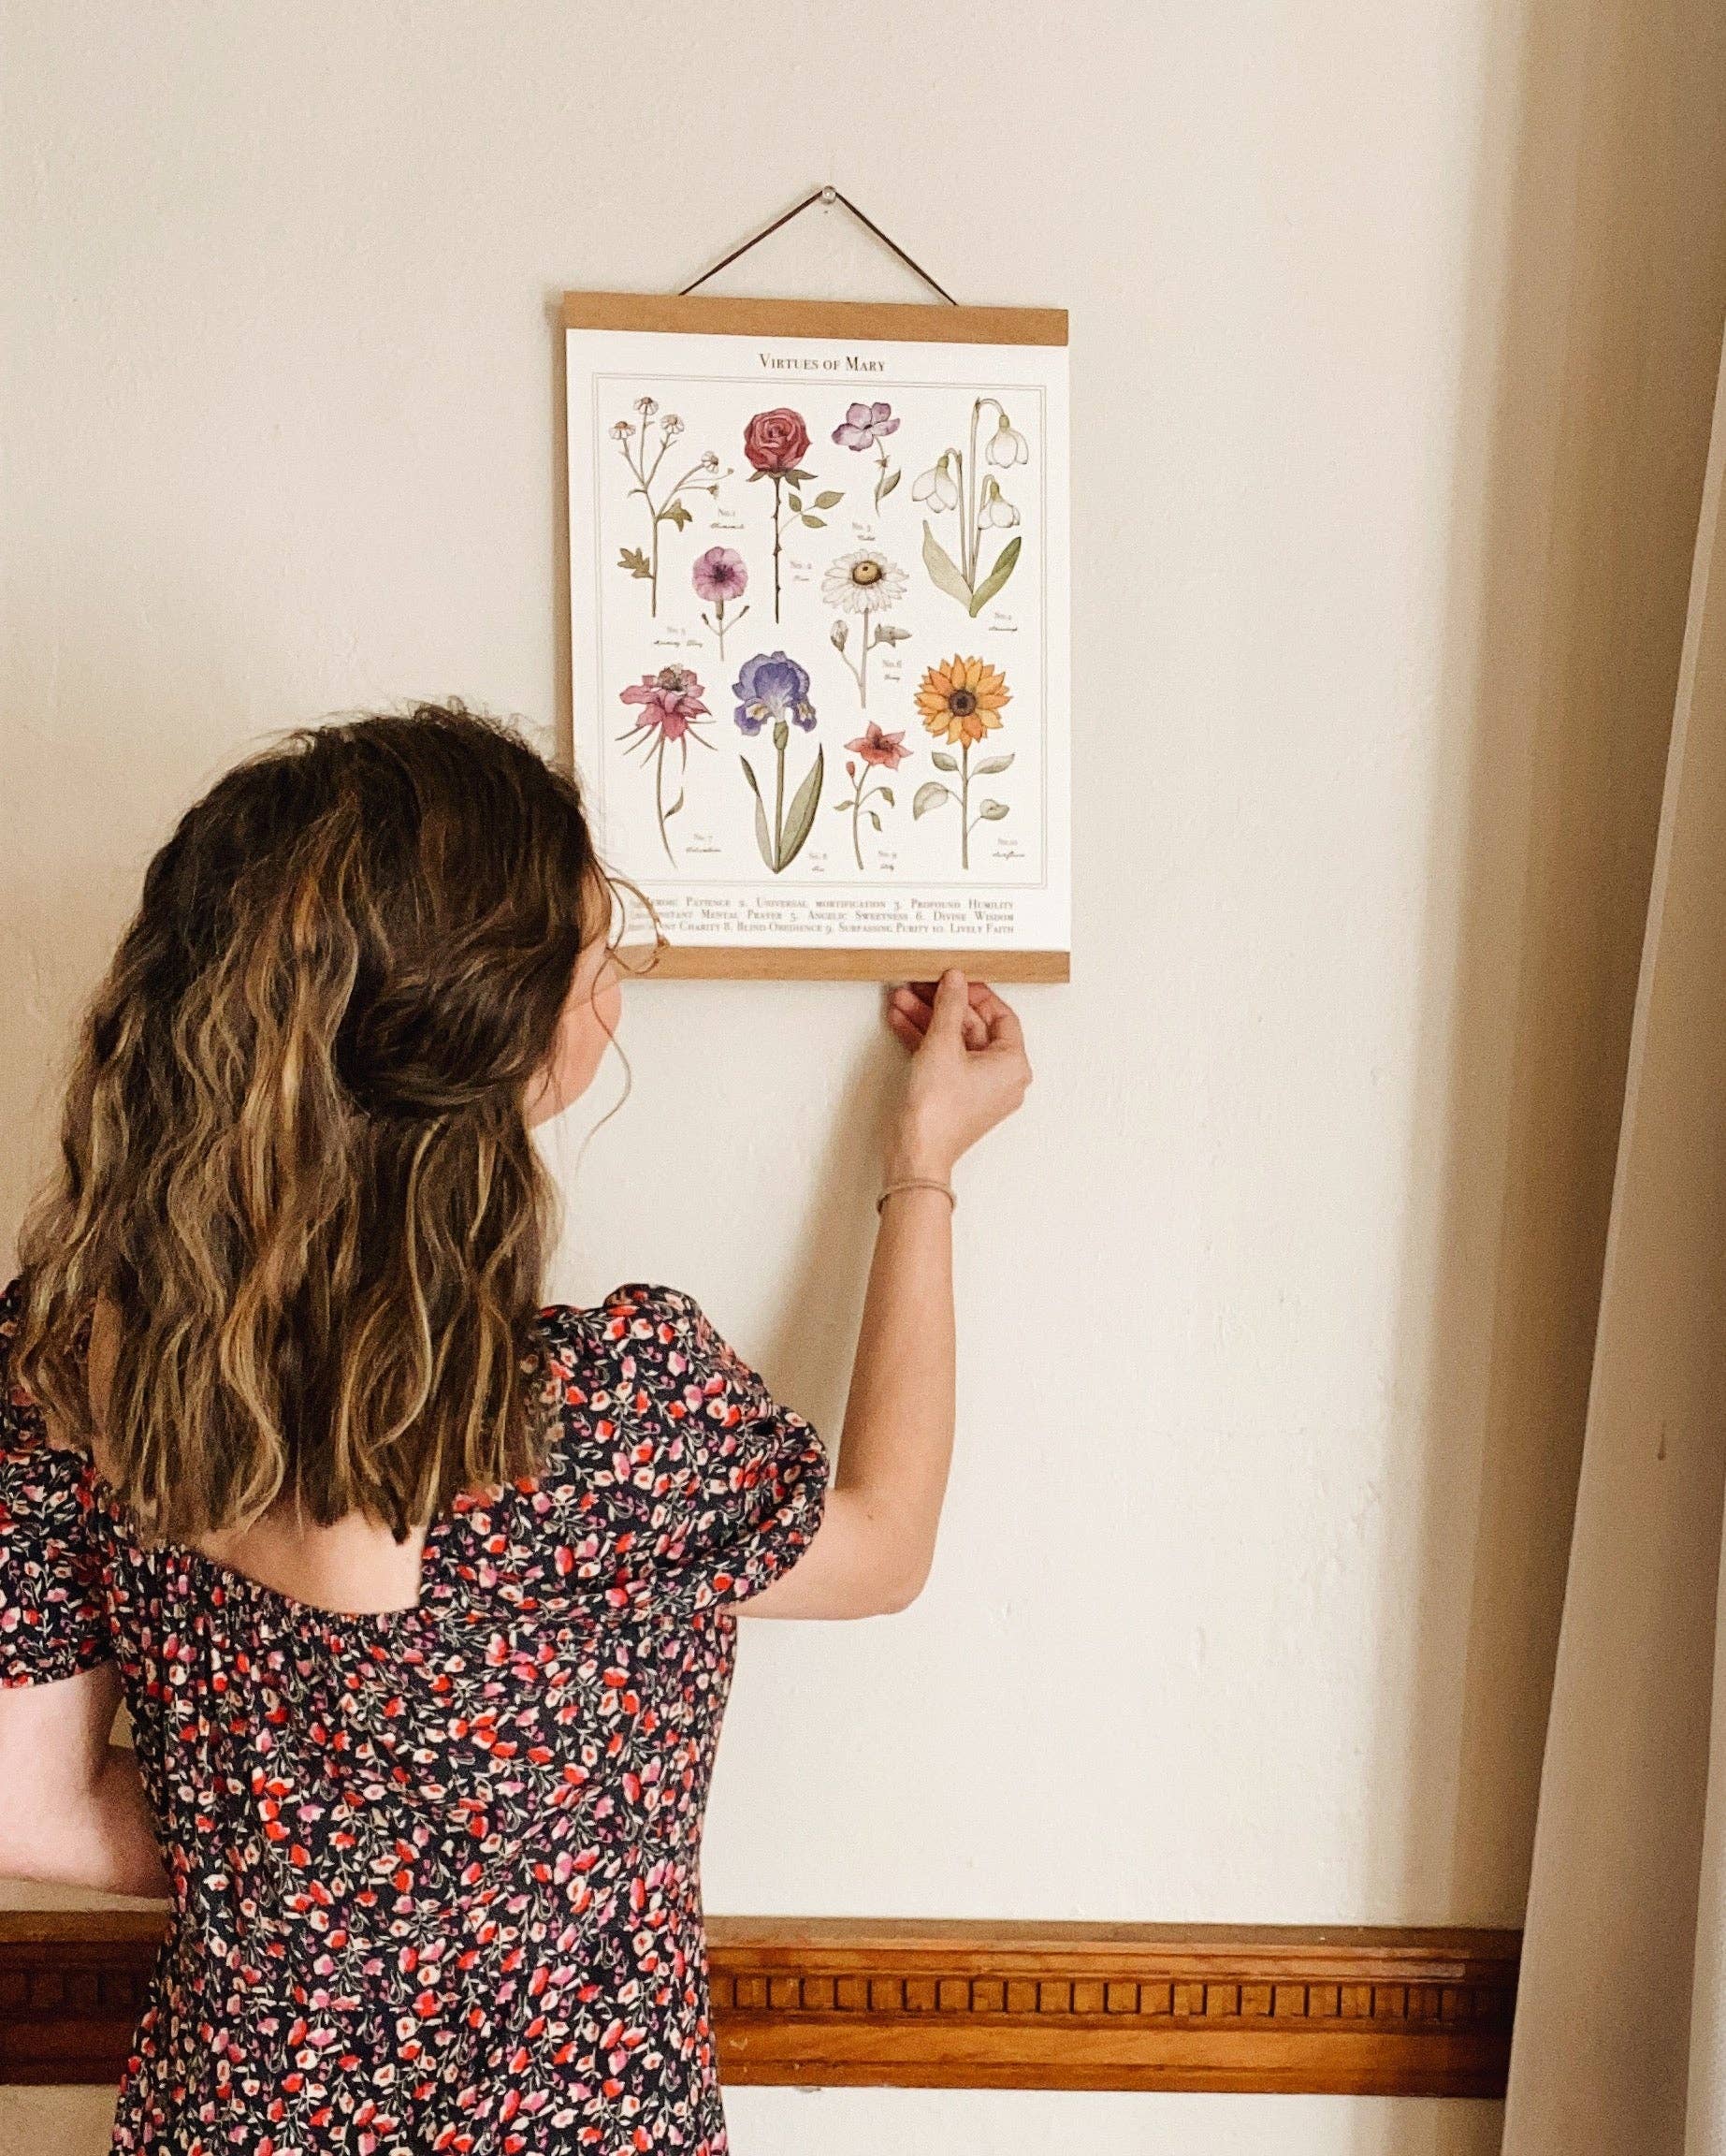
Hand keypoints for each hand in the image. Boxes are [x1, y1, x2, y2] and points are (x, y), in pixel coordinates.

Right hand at [882, 970, 1031, 1180]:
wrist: (915, 1152)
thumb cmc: (938, 1112)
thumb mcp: (942, 1044)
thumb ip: (949, 1005)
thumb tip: (955, 981)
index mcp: (1013, 1065)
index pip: (1001, 1015)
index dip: (975, 993)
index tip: (955, 978)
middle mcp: (1001, 1077)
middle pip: (973, 1027)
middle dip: (942, 1005)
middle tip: (921, 986)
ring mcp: (978, 1088)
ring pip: (954, 1041)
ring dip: (927, 1020)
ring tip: (902, 1001)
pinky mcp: (955, 1095)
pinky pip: (944, 1058)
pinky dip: (924, 1040)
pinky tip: (902, 1022)